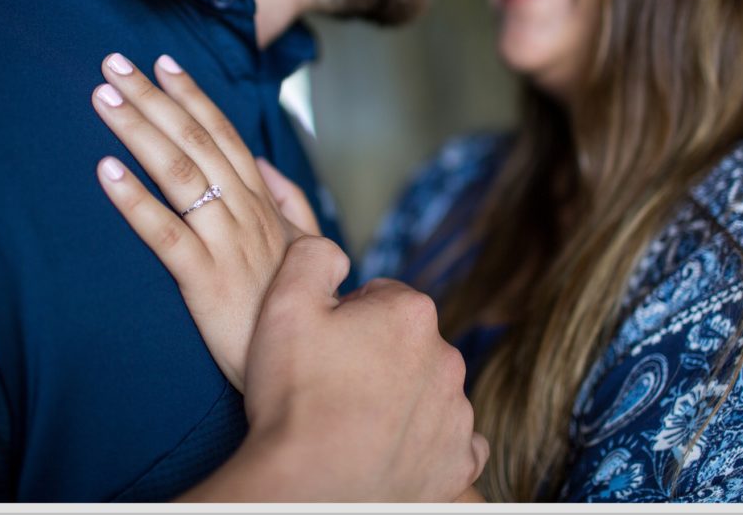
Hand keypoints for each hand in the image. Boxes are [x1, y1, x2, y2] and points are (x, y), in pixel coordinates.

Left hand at [92, 52, 317, 389]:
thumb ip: (289, 200)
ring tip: (103, 98)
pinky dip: (135, 199)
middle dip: (154, 98)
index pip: (223, 136)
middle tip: (114, 61)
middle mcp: (245, 213)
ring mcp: (227, 244)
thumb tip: (263, 162)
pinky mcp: (205, 280)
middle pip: (195, 142)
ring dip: (139, 131)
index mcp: (261, 203)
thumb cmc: (294, 305)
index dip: (192, 96)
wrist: (304, 365)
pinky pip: (165, 234)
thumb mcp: (306, 247)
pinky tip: (105, 171)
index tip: (163, 62)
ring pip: (179, 175)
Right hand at [231, 237, 489, 501]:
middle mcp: (447, 358)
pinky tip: (396, 447)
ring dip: (401, 397)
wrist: (305, 489)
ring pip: (429, 389)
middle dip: (375, 355)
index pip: (380, 298)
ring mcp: (457, 414)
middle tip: (331, 384)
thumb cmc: (293, 396)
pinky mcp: (458, 463)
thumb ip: (314, 255)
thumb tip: (336, 252)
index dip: (344, 318)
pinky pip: (453, 441)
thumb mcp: (284, 301)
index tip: (322, 346)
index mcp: (410, 312)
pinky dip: (429, 441)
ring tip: (354, 422)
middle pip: (407, 342)